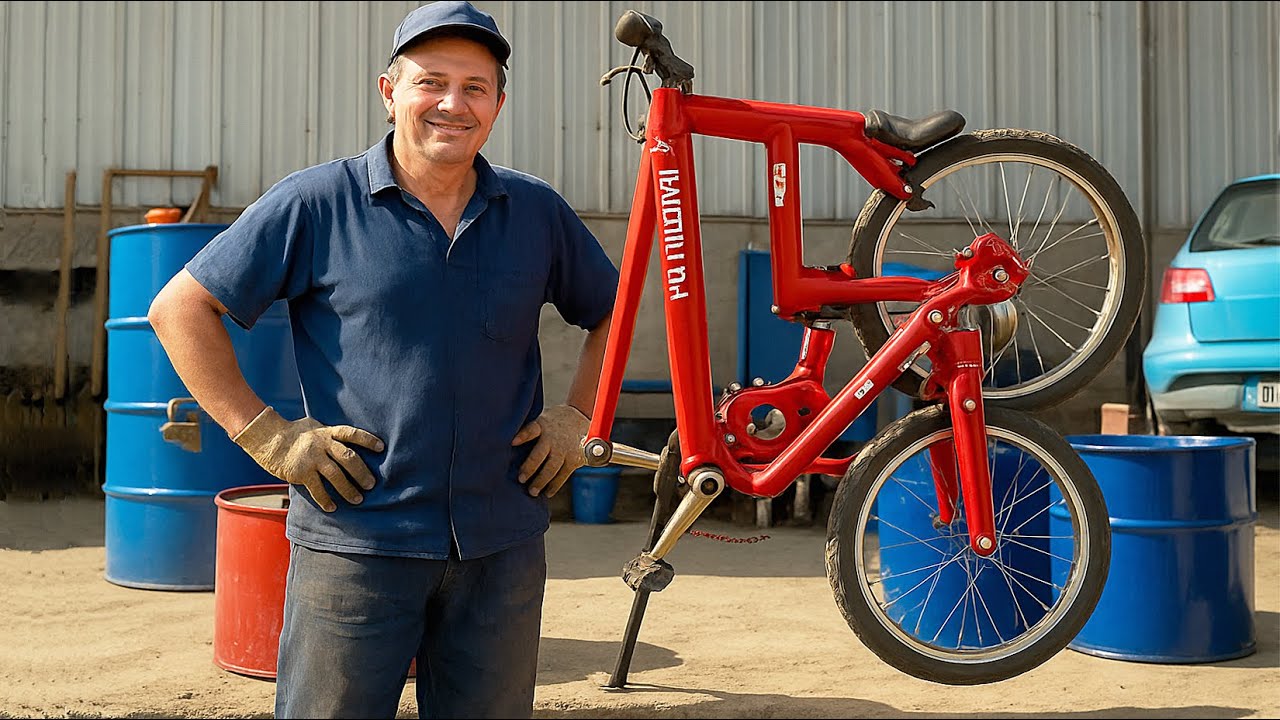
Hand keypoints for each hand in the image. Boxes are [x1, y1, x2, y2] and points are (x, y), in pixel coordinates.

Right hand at [232, 406, 383, 511]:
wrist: (267, 438)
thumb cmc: (294, 432)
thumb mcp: (314, 426)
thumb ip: (330, 434)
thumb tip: (351, 441)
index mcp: (327, 432)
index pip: (351, 433)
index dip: (367, 440)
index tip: (382, 447)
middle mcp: (321, 443)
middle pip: (348, 458)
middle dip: (362, 473)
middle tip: (371, 485)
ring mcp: (311, 458)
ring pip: (335, 475)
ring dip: (348, 489)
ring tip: (358, 500)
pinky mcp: (300, 472)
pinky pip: (317, 488)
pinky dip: (325, 500)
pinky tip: (333, 507)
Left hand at [511, 404, 588, 497]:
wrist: (582, 417)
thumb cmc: (553, 422)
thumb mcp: (542, 419)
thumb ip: (529, 431)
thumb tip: (506, 445)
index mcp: (543, 425)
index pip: (532, 430)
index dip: (523, 435)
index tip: (512, 442)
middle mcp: (554, 438)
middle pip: (540, 454)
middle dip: (530, 467)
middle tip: (521, 479)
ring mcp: (565, 449)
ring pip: (552, 468)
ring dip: (541, 480)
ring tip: (532, 491)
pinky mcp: (574, 459)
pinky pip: (563, 474)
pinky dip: (555, 485)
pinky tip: (547, 493)